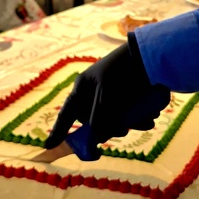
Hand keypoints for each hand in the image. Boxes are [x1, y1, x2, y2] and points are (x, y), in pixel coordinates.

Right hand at [45, 42, 170, 160]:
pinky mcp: (126, 95)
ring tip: (144, 122)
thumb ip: (99, 116)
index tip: (48, 146)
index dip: (59, 130)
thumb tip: (95, 138)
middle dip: (110, 129)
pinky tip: (149, 118)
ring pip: (114, 119)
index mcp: (83, 87)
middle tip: (123, 131)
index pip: (67, 113)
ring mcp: (110, 94)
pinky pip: (127, 113)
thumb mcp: (106, 92)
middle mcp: (94, 92)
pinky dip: (138, 118)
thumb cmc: (122, 68)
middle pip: (94, 121)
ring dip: (129, 123)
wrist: (148, 53)